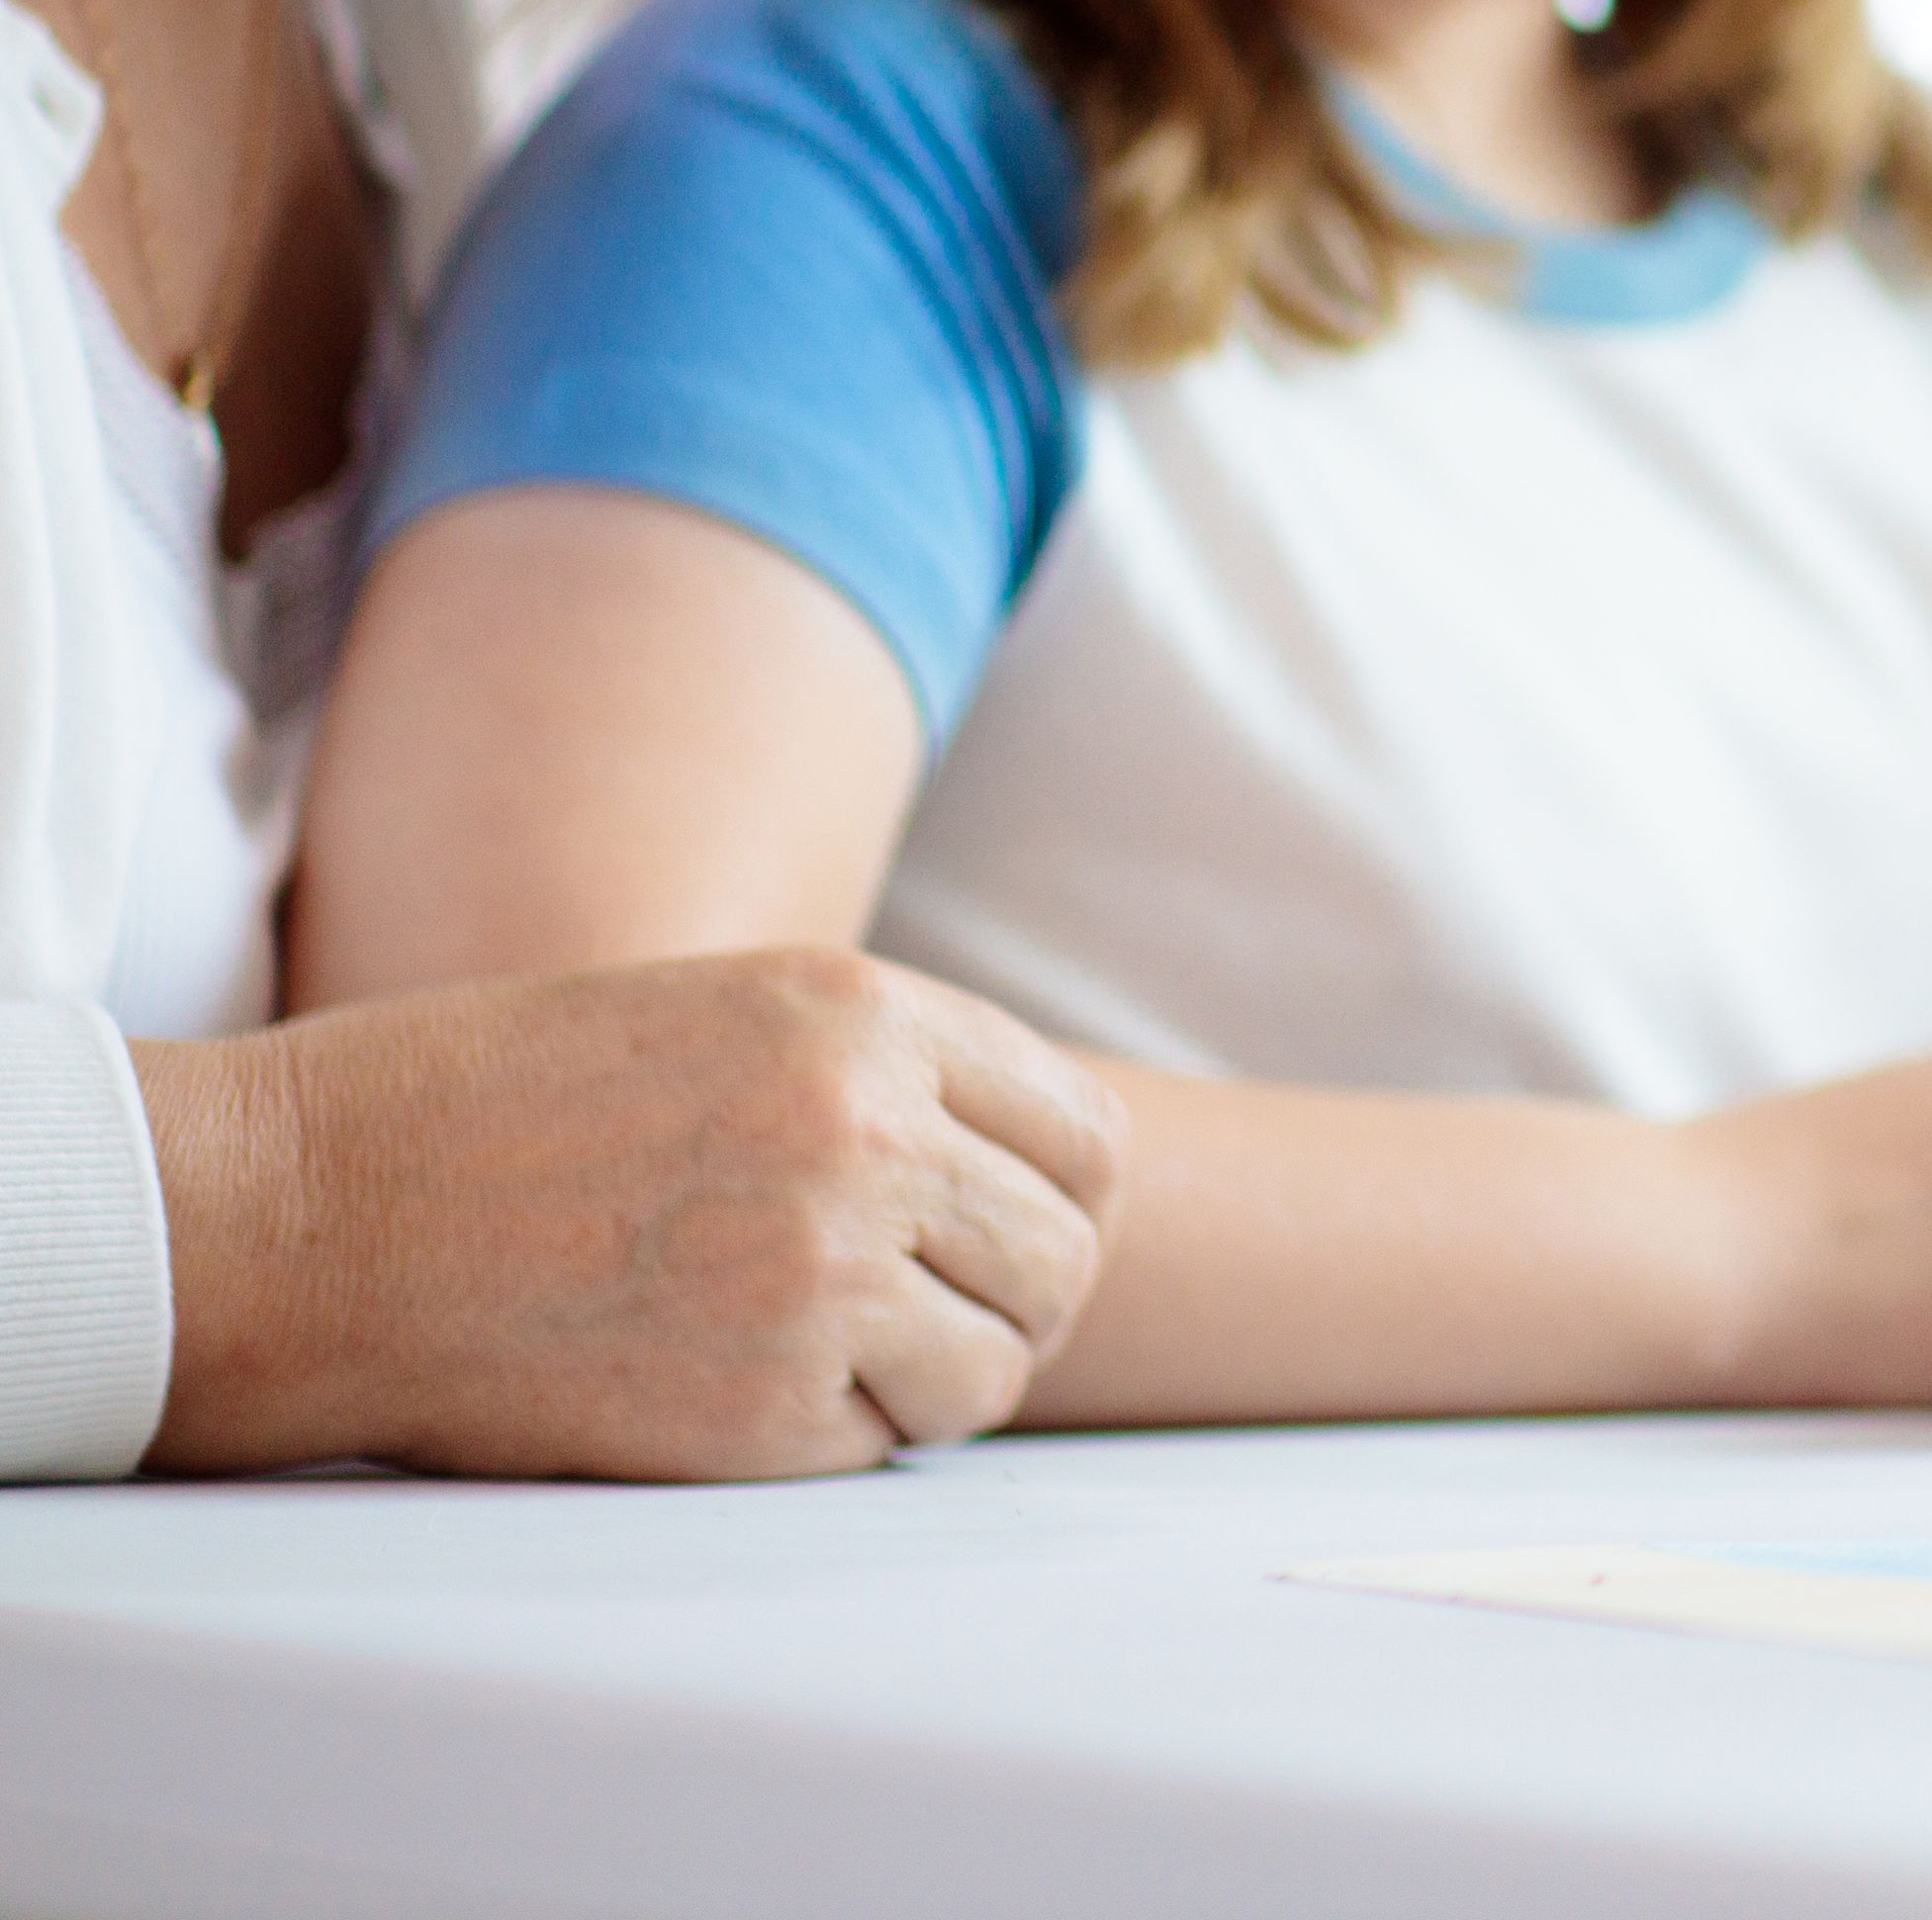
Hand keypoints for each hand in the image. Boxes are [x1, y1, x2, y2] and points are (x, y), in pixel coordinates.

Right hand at [142, 951, 1120, 1479]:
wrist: (316, 1210)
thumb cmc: (501, 1110)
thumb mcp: (728, 1016)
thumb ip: (882, 1073)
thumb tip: (1026, 1174)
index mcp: (866, 1018)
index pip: (1086, 1139)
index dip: (1065, 1206)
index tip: (1012, 1242)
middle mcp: (868, 1134)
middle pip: (1061, 1259)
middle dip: (1013, 1303)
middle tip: (935, 1325)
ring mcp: (820, 1273)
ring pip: (994, 1366)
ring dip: (940, 1381)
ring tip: (839, 1363)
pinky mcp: (757, 1405)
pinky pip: (884, 1444)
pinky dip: (841, 1438)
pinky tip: (746, 1396)